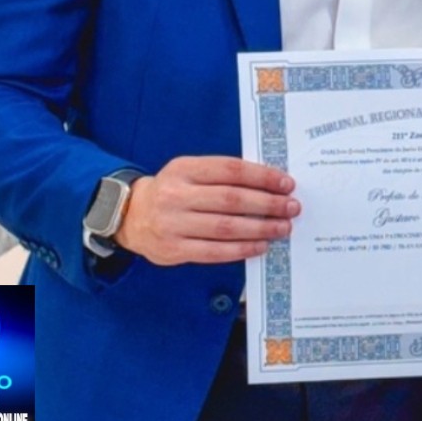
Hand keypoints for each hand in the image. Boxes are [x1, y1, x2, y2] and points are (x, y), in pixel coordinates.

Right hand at [115, 155, 299, 265]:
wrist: (130, 216)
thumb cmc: (172, 190)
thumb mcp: (190, 171)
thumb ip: (222, 174)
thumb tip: (268, 183)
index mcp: (184, 169)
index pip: (230, 170)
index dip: (262, 176)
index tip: (286, 183)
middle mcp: (177, 195)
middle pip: (231, 200)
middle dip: (267, 204)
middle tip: (291, 207)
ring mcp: (173, 224)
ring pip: (226, 227)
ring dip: (260, 228)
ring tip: (282, 227)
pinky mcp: (174, 250)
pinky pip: (214, 251)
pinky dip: (241, 249)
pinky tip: (260, 245)